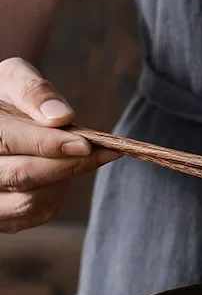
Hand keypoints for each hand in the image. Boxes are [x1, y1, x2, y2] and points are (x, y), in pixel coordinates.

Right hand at [0, 57, 117, 232]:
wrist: (0, 117)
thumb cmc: (5, 95)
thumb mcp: (13, 77)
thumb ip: (32, 92)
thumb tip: (61, 117)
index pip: (6, 141)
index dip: (46, 144)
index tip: (85, 143)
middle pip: (20, 176)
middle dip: (65, 164)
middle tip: (99, 152)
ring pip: (29, 202)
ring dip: (62, 180)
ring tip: (78, 155)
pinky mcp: (3, 216)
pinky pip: (36, 213)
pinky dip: (56, 194)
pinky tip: (62, 172)